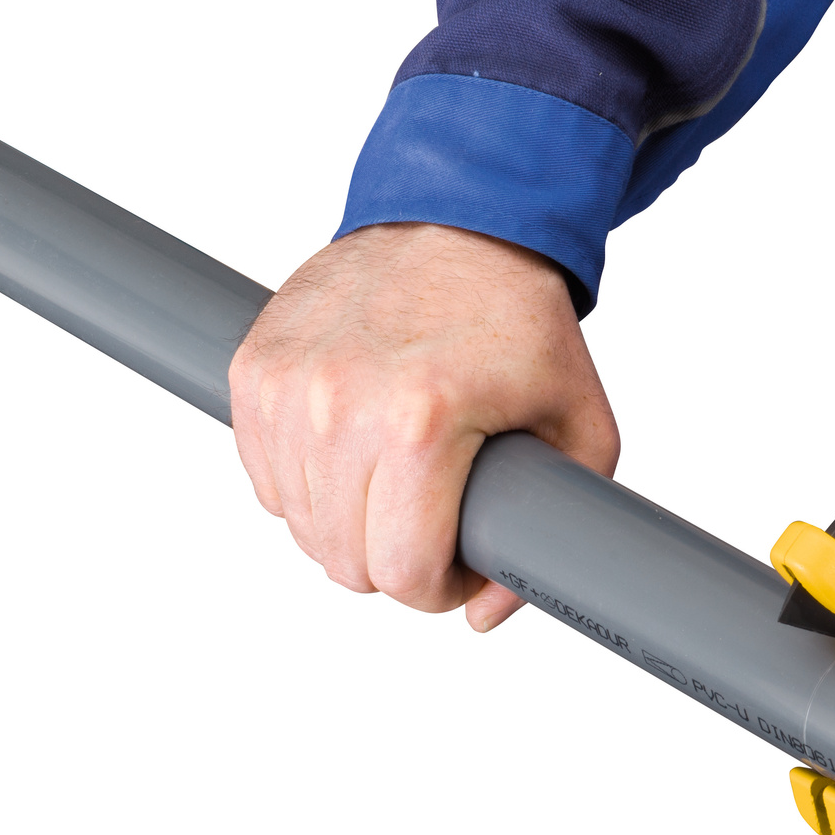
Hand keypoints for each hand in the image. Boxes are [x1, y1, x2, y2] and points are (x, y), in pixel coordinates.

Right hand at [228, 222, 619, 630]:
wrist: (461, 221)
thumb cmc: (523, 324)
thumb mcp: (580, 425)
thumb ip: (553, 529)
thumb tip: (483, 614)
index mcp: (421, 422)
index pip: (400, 569)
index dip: (437, 587)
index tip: (458, 567)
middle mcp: (340, 405)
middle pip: (344, 560)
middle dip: (395, 561)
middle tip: (433, 523)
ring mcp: (288, 386)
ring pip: (299, 525)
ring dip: (348, 523)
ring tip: (400, 480)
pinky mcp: (254, 369)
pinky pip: (265, 476)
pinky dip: (308, 482)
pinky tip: (357, 450)